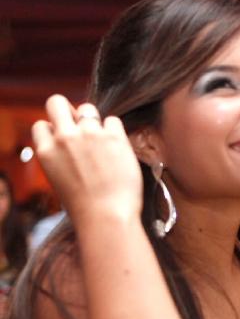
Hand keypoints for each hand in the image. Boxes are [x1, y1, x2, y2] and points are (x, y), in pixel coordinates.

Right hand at [31, 96, 142, 227]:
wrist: (108, 216)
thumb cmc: (85, 205)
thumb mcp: (58, 179)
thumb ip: (59, 156)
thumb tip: (67, 139)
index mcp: (46, 151)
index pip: (42, 124)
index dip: (54, 130)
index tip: (65, 141)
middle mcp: (65, 138)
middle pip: (56, 102)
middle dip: (66, 110)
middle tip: (79, 125)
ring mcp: (90, 135)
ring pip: (87, 108)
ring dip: (93, 121)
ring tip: (102, 141)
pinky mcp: (114, 137)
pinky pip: (113, 120)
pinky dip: (115, 130)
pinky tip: (117, 147)